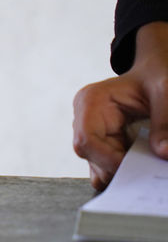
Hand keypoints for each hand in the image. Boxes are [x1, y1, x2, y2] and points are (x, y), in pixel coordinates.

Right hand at [73, 22, 167, 189]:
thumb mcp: (165, 92)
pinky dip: (123, 171)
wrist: (156, 73)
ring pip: (96, 164)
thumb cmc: (156, 76)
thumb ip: (164, 123)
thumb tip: (163, 153)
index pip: (87, 139)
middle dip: (116, 167)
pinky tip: (140, 167)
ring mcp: (92, 130)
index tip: (138, 168)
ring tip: (145, 167)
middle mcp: (85, 116)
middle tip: (145, 171)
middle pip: (90, 155)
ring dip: (121, 171)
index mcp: (91, 101)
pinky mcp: (103, 141)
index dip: (109, 159)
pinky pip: (106, 165)